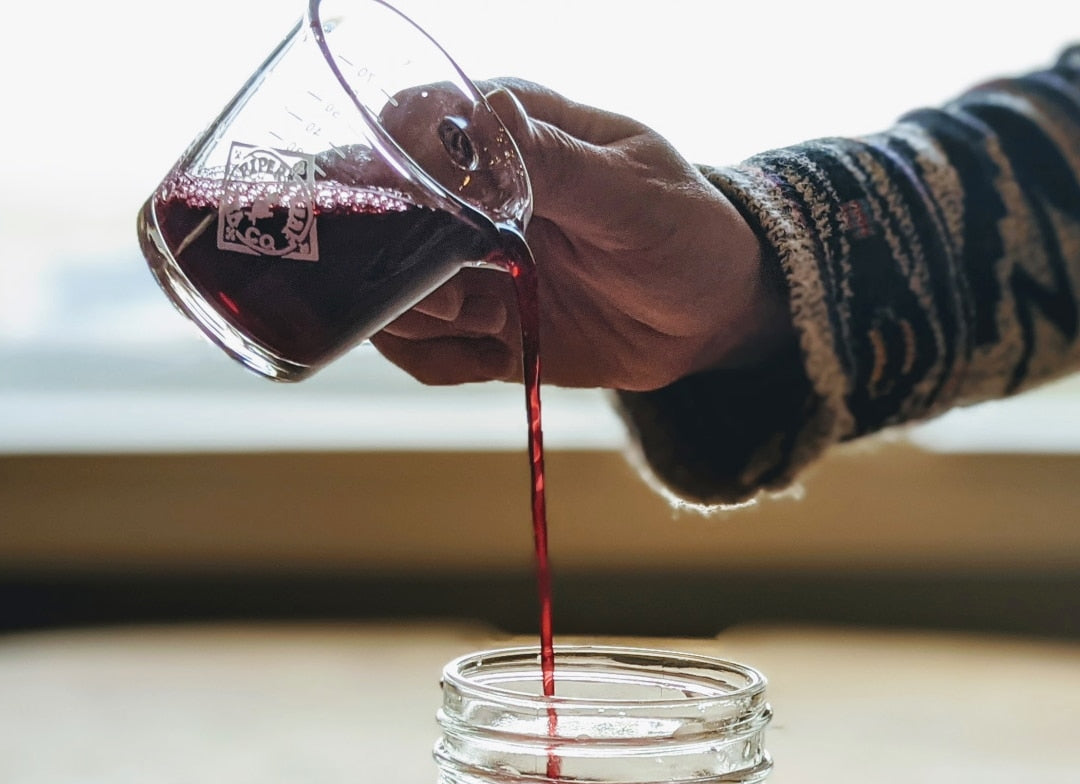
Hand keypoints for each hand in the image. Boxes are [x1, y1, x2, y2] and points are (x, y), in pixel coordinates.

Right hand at [372, 79, 791, 391]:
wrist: (711, 316)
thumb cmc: (687, 230)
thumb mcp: (633, 192)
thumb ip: (558, 162)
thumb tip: (488, 114)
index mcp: (508, 136)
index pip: (412, 128)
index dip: (390, 165)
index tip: (415, 210)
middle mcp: (474, 202)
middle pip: (381, 218)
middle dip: (390, 261)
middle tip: (449, 293)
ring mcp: (472, 268)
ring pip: (393, 291)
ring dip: (414, 317)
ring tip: (485, 323)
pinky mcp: (481, 329)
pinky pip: (425, 351)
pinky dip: (438, 361)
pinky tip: (488, 355)